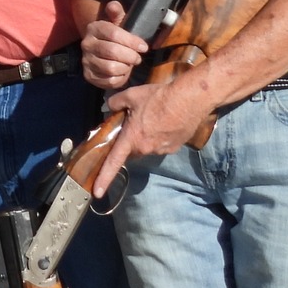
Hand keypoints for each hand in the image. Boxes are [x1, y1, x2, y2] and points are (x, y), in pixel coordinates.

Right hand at [81, 1, 147, 89]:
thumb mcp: (118, 22)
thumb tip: (114, 5)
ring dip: (125, 67)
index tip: (144, 47)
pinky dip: (120, 78)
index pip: (114, 33)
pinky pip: (108, 81)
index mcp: (94, 28)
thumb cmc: (116, 37)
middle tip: (137, 58)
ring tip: (128, 64)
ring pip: (111, 67)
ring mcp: (86, 61)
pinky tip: (122, 72)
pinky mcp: (89, 76)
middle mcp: (86, 44)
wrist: (103, 53)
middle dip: (130, 56)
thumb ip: (117, 13)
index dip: (132, 41)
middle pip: (112, 51)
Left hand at [92, 82, 210, 197]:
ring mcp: (161, 150)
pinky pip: (161, 145)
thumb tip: (110, 106)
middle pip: (131, 150)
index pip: (114, 162)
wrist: (189, 100)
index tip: (97, 192)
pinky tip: (165, 123)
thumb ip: (115, 102)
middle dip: (129, 141)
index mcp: (132, 138)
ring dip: (146, 138)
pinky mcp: (174, 148)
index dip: (104, 178)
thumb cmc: (158, 97)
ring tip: (153, 119)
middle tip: (133, 123)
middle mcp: (145, 149)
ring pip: (147, 147)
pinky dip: (159, 137)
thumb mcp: (131, 95)